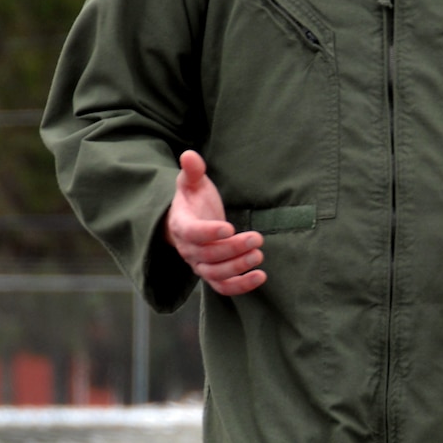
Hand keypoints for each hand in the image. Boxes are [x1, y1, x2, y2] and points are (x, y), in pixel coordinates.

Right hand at [163, 150, 266, 295]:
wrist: (187, 222)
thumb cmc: (193, 200)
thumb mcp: (191, 182)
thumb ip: (192, 171)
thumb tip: (189, 155)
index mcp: (181, 225)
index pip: (192, 233)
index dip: (209, 232)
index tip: (229, 227)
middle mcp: (188, 249)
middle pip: (208, 255)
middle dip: (233, 249)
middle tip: (257, 238)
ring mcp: (199, 265)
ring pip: (215, 274)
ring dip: (238, 268)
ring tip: (259, 256)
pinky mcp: (212, 275)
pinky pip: (223, 287)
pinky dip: (241, 286)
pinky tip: (261, 276)